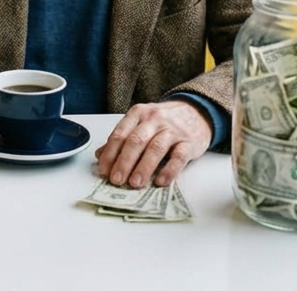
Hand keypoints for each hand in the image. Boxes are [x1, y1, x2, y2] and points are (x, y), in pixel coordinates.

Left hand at [95, 100, 212, 187]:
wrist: (196, 112)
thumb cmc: (164, 121)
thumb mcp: (141, 122)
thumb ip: (122, 137)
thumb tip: (100, 155)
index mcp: (138, 114)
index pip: (120, 134)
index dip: (110, 153)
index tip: (103, 170)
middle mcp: (154, 120)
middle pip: (136, 141)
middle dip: (124, 162)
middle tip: (116, 179)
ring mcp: (172, 131)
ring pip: (155, 148)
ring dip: (143, 167)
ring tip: (135, 183)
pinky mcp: (189, 143)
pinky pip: (178, 157)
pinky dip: (169, 170)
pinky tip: (160, 181)